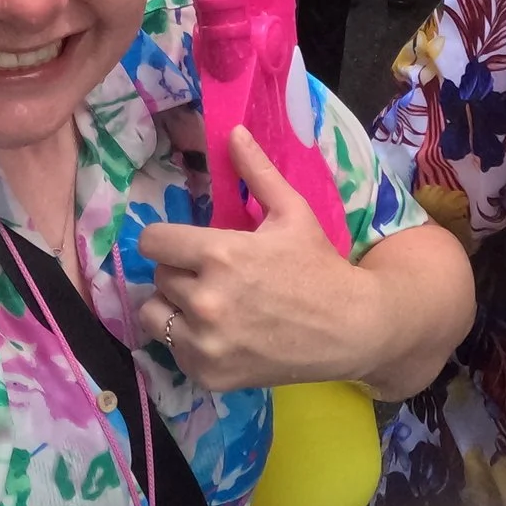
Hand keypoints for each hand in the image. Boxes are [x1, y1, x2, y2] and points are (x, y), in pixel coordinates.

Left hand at [136, 128, 365, 390]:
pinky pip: (173, 350)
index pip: (153, 241)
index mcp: (220, 254)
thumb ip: (256, 172)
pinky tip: (219, 335)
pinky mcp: (210, 374)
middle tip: (213, 277)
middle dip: (180, 272)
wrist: (353, 329)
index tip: (185, 245)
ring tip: (208, 306)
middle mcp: (206, 300)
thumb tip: (232, 130)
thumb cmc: (319, 266)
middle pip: (158, 276)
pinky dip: (189, 344)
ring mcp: (207, 342)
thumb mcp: (291, 212)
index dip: (168, 240)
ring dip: (175, 309)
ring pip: (156, 315)